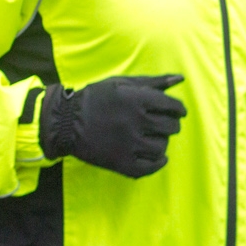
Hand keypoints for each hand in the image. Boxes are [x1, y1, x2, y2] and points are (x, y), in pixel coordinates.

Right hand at [39, 74, 186, 177]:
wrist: (64, 122)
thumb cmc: (96, 98)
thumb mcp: (122, 83)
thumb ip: (154, 82)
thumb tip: (181, 78)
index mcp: (137, 99)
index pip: (173, 106)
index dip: (179, 109)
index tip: (178, 112)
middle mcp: (135, 121)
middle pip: (171, 127)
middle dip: (171, 124)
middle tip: (163, 124)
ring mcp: (128, 144)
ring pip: (162, 147)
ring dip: (162, 142)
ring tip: (153, 137)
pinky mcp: (120, 162)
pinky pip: (149, 167)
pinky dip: (158, 162)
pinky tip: (156, 156)